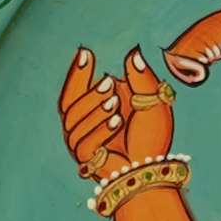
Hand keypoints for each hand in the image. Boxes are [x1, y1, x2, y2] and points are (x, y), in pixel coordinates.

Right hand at [57, 46, 175, 182]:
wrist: (151, 167)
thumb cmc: (152, 136)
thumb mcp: (152, 102)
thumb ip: (142, 78)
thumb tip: (133, 53)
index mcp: (92, 106)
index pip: (75, 87)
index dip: (77, 71)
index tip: (85, 52)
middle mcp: (82, 123)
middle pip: (68, 103)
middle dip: (88, 92)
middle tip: (109, 83)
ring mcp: (81, 142)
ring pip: (73, 122)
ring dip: (94, 111)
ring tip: (115, 103)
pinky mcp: (86, 160)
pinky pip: (83, 143)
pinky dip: (99, 131)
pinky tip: (115, 121)